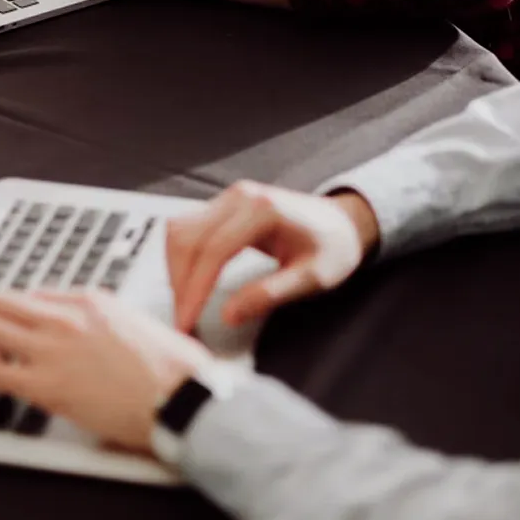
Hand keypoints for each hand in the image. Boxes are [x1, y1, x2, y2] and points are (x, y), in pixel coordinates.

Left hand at [0, 290, 211, 453]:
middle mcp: (66, 318)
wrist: (177, 396)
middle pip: (3, 303)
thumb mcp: (141, 323)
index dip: (26, 313)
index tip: (25, 327)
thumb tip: (105, 333)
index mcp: (91, 301)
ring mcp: (52, 349)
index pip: (37, 295)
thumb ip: (112, 321)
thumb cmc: (172, 367)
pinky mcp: (45, 385)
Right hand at [167, 183, 379, 333]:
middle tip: (182, 323)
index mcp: (263, 210)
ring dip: (176, 270)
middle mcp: (240, 196)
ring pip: (181, 230)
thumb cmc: (333, 249)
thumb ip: (269, 295)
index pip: (213, 250)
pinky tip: (189, 284)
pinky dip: (183, 258)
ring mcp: (229, 197)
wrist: (343, 223)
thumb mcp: (311, 278)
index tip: (186, 322)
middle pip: (188, 238)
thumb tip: (227, 315)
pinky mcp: (224, 205)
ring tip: (184, 306)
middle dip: (180, 283)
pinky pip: (189, 228)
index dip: (195, 289)